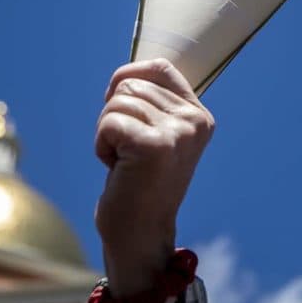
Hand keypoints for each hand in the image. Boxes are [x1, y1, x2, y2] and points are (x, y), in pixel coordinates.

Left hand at [94, 58, 215, 295]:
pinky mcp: (154, 146)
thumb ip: (152, 104)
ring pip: (116, 102)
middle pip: (131, 84)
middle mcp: (194, 121)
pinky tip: (116, 168)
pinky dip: (102, 145)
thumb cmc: (139, 183)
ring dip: (107, 132)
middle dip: (115, 115)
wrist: (139, 234)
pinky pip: (108, 122)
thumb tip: (125, 74)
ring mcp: (177, 133)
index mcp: (199, 116)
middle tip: (128, 151)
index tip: (118, 105)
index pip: (160, 67)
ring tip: (124, 162)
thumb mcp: (156, 136)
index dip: (129, 77)